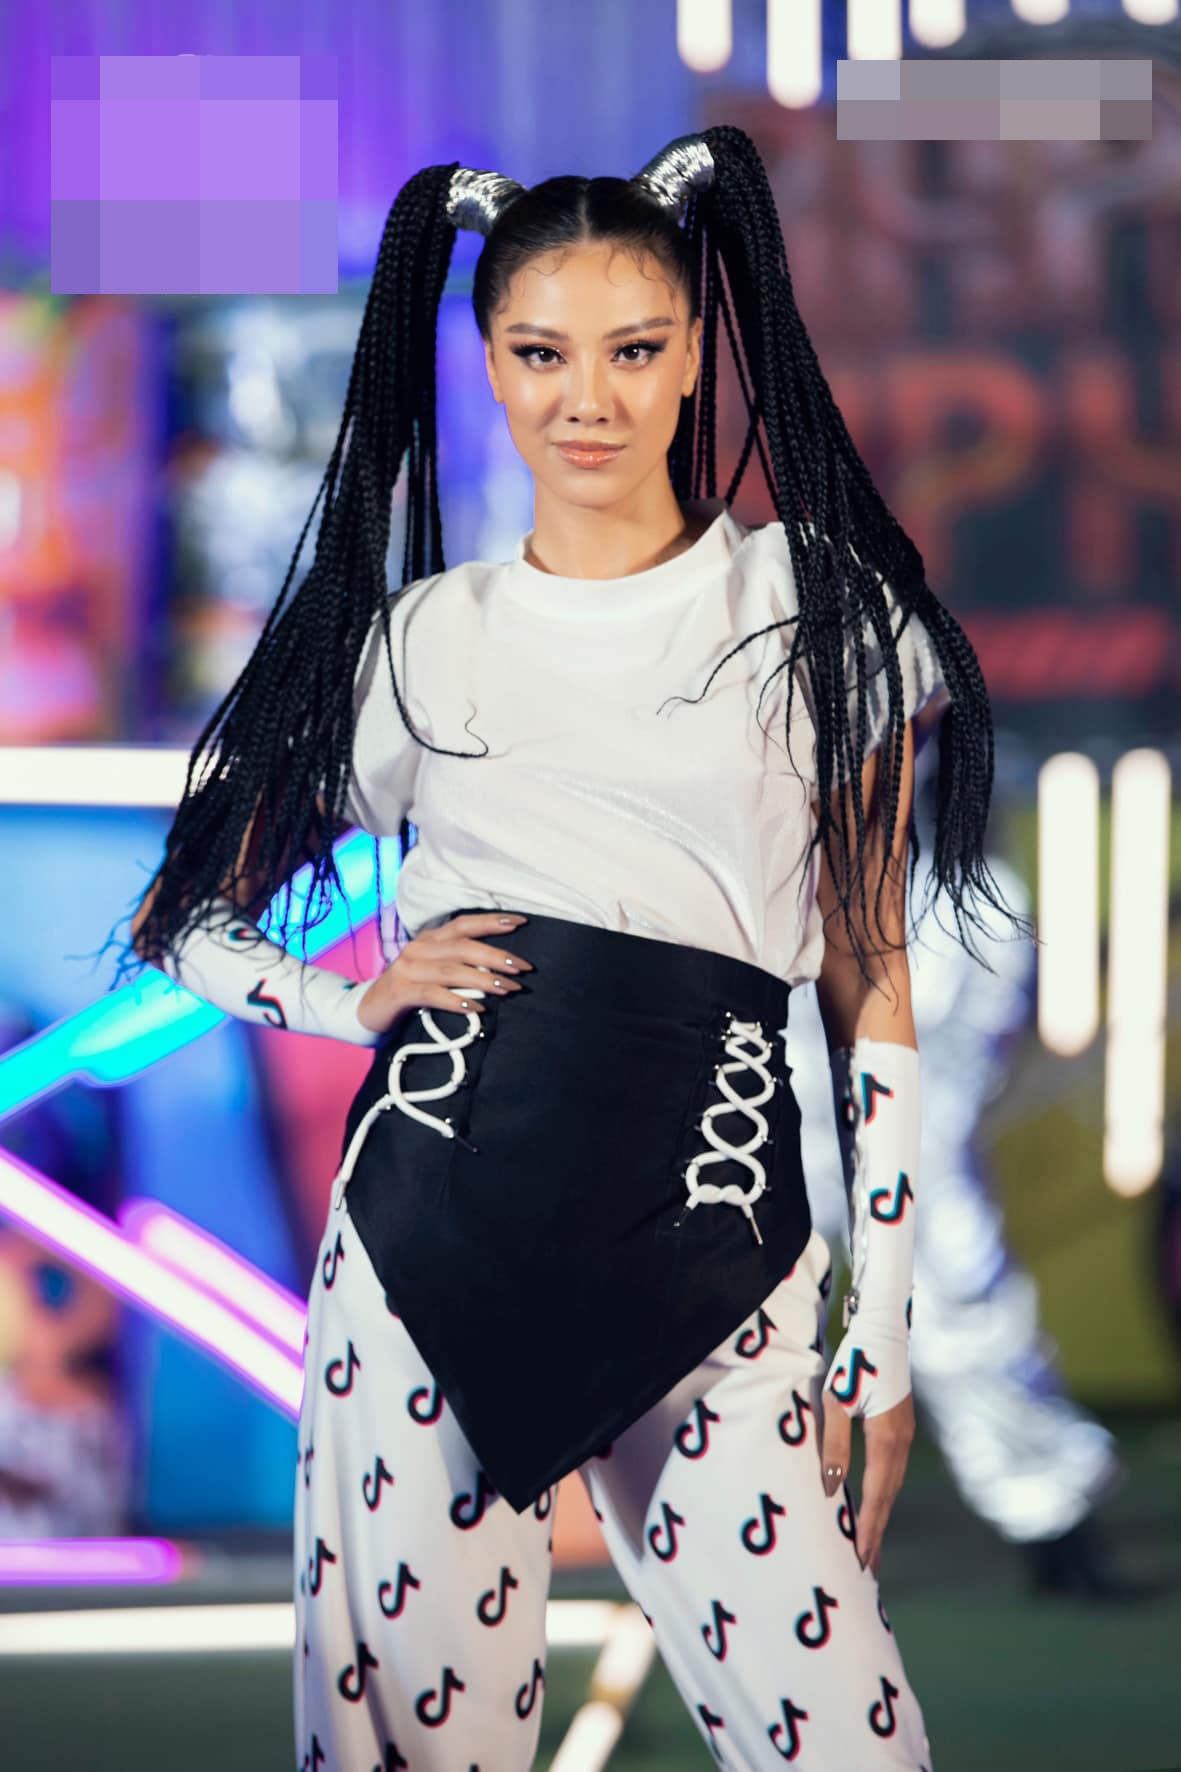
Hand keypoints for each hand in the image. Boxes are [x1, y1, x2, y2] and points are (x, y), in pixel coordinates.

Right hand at [355, 910, 533, 1036]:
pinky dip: (457, 1000)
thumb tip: (502, 972)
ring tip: (508, 988)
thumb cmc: (411, 992)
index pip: (465, 923)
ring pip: (452, 969)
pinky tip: (477, 1008)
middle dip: (497, 956)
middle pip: (464, 946)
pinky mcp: (400, 991)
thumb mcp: (435, 973)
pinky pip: (433, 993)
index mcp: (430, 939)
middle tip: (523, 968)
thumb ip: (460, 966)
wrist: (368, 1012)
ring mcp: (407, 968)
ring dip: (484, 980)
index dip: (493, 921)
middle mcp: (419, 948)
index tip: (521, 922)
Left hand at [819, 1379, 913, 1579]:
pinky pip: (893, 1469)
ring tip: (871, 1543)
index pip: (876, 1495)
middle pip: (888, 1496)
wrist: (884, 1330)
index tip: (861, 1560)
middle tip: (866, 1566)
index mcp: (886, 1439)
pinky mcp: (901, 1426)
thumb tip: (832, 1488)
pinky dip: (885, 1493)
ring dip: (882, 1514)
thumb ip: (834, 1444)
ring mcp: (905, 1434)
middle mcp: (901, 1442)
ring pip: (893, 1484)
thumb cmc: (855, 1362)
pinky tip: (876, 1502)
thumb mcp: (837, 1401)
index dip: (869, 1529)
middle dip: (877, 1531)